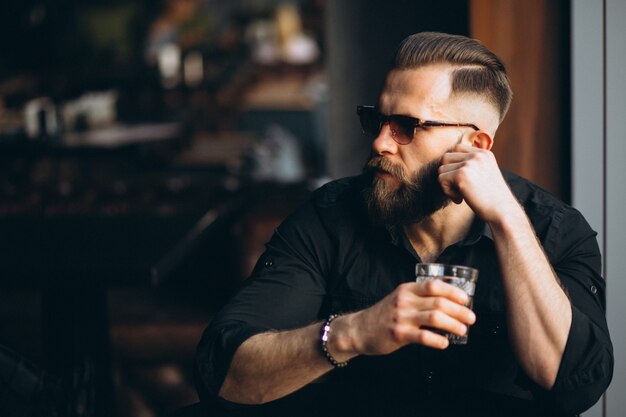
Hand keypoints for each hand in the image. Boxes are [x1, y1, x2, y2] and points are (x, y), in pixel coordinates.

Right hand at [345, 281, 475, 355]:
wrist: (359, 329)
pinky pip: (423, 337)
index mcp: (407, 289)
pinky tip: (444, 343)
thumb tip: (447, 304)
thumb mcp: (399, 299)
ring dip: (453, 324)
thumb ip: (418, 298)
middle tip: (471, 318)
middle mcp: (404, 301)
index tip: (465, 299)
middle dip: (459, 311)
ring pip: (435, 318)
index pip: (434, 286)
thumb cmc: (383, 315)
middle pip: (439, 302)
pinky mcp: (398, 334)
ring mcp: (401, 317)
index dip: (453, 291)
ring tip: (462, 330)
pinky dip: (438, 341)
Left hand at [438, 144, 519, 222]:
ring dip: (447, 184)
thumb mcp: (485, 174)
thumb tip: (446, 166)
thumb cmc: (492, 198)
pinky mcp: (461, 175)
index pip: (457, 148)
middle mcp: (477, 155)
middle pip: (446, 158)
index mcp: (484, 153)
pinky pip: (441, 179)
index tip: (464, 180)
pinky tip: (460, 199)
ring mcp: (469, 164)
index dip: (454, 165)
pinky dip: (447, 192)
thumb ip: (471, 166)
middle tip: (460, 188)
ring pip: (441, 169)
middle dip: (448, 174)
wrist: (502, 211)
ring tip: (461, 194)